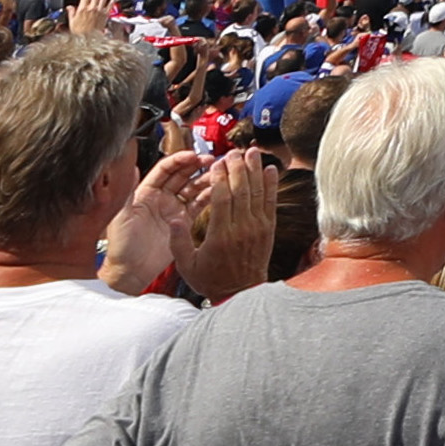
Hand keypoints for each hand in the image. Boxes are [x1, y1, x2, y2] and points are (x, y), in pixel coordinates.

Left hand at [108, 150, 212, 298]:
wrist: (130, 272)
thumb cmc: (121, 246)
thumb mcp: (121, 217)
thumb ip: (127, 192)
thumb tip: (128, 167)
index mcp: (145, 193)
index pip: (165, 170)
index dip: (179, 160)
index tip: (192, 156)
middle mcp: (161, 198)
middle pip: (182, 175)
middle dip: (196, 165)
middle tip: (211, 160)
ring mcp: (173, 209)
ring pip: (193, 188)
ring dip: (205, 179)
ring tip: (219, 174)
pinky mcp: (183, 222)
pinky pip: (198, 205)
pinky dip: (209, 197)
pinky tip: (218, 191)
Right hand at [179, 153, 280, 301]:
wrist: (239, 294)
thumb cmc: (211, 279)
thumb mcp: (187, 265)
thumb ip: (178, 241)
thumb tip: (173, 218)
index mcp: (220, 236)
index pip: (221, 199)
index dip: (220, 178)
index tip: (217, 162)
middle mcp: (241, 229)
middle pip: (240, 191)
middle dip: (238, 168)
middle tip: (234, 151)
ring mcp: (257, 228)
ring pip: (257, 193)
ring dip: (255, 170)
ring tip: (253, 151)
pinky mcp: (268, 229)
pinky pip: (271, 203)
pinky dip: (271, 185)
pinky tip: (270, 170)